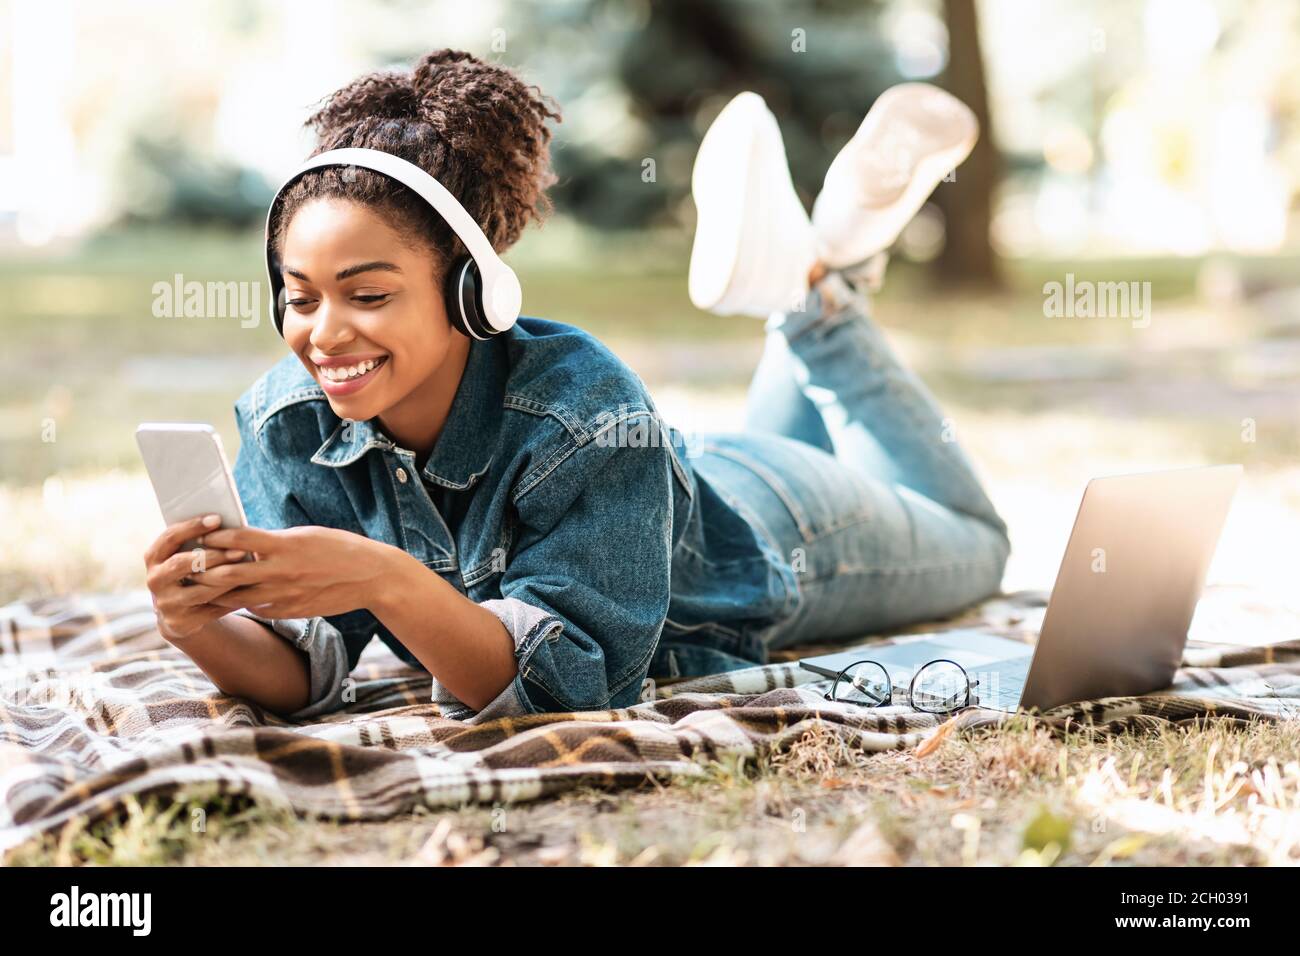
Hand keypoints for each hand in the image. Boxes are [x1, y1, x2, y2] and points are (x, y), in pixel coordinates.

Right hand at [144, 514, 252, 642]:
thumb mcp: (187, 557)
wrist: (181, 614)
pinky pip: (211, 610)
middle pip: (182, 564)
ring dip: (227, 580)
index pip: (170, 537)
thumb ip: (199, 543)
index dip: (192, 526)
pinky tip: (248, 590)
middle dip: (213, 556)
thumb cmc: (191, 573)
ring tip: (249, 570)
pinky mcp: (179, 623)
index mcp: (154, 557)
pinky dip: (231, 599)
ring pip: (201, 590)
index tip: (217, 518)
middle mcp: (154, 580)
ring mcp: (166, 603)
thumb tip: (229, 524)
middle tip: (240, 551)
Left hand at [192, 524, 395, 618]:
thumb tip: (243, 542)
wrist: (370, 576)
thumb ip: (273, 541)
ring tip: (201, 585)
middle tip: (189, 565)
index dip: (213, 537)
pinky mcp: (289, 611)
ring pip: (235, 596)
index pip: (236, 538)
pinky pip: (256, 608)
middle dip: (205, 570)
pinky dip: (242, 603)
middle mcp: (280, 570)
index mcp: (284, 544)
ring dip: (216, 591)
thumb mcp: (305, 536)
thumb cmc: (338, 548)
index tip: (199, 536)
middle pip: (227, 572)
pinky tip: (235, 598)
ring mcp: (284, 594)